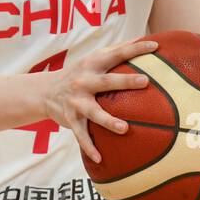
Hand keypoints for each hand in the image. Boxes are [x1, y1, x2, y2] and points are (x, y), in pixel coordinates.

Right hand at [42, 38, 157, 162]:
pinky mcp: (71, 119)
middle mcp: (84, 81)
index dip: (136, 49)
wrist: (45, 91)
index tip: (154, 47)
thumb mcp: (93, 59)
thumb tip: (144, 40)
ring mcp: (77, 102)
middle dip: (125, 81)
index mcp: (93, 64)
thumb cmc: (79, 73)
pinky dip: (89, 147)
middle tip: (145, 81)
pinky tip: (100, 159)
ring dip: (109, 120)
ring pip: (94, 112)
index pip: (117, 54)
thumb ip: (116, 51)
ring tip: (124, 128)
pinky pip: (81, 135)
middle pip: (106, 81)